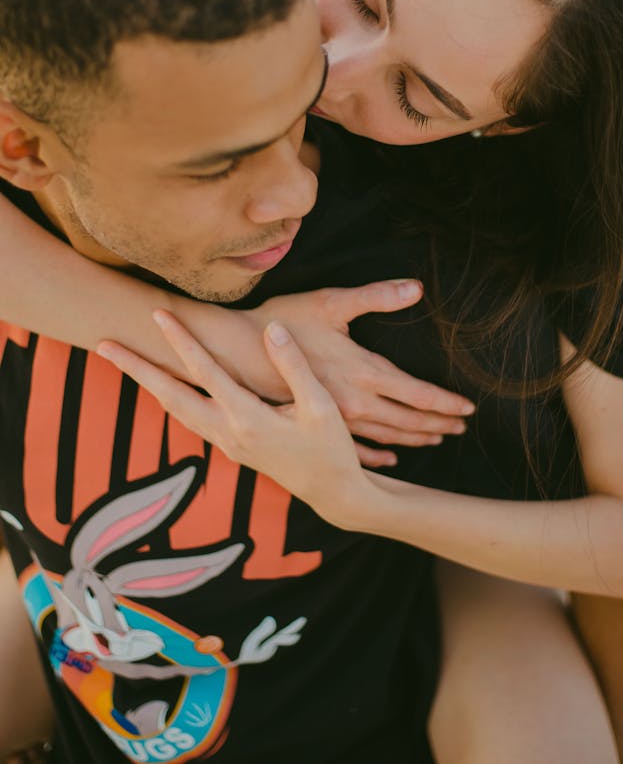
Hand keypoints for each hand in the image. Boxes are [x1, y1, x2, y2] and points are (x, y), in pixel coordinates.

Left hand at [98, 313, 373, 528]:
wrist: (333, 493)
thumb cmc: (331, 447)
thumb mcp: (320, 405)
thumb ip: (292, 366)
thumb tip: (271, 329)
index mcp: (247, 419)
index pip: (205, 372)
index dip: (181, 340)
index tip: (159, 314)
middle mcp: (227, 433)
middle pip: (169, 396)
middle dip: (136, 368)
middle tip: (104, 343)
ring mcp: (225, 444)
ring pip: (174, 410)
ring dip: (148, 384)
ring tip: (123, 361)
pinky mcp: (230, 450)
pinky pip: (188, 420)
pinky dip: (169, 399)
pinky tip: (162, 387)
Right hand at [178, 280, 473, 466]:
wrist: (236, 352)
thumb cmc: (284, 322)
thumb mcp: (331, 303)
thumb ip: (376, 296)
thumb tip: (416, 288)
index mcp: (363, 371)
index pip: (416, 394)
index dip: (445, 402)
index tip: (468, 408)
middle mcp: (355, 401)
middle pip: (407, 420)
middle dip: (437, 424)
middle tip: (461, 427)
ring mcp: (335, 417)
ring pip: (385, 435)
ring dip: (413, 438)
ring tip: (436, 438)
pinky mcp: (317, 422)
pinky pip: (355, 446)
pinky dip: (377, 453)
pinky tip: (389, 457)